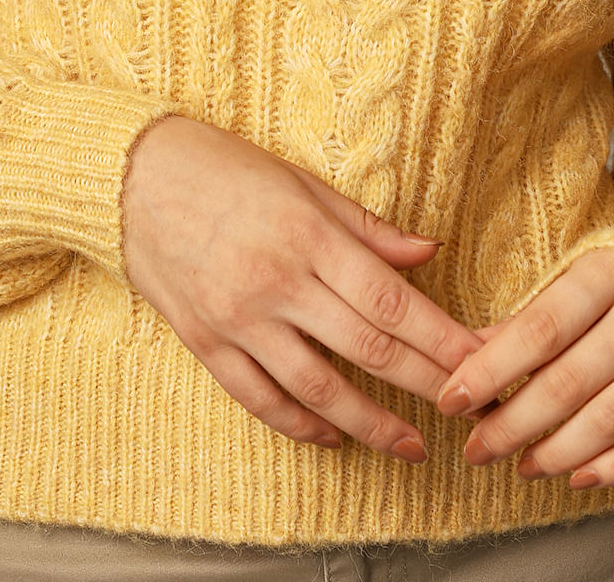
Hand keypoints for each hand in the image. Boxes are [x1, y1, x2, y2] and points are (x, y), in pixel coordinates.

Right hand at [120, 115, 496, 459]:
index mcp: (306, 234)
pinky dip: (301, 425)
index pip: (392, 300)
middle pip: (368, 349)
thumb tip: (428, 253)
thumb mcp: (299, 181)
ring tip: (412, 447)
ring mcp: (238, 318)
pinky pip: (260, 398)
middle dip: (427, 385)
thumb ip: (365, 226)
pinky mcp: (205, 341)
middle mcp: (276, 281)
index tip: (483, 361)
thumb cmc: (222, 167)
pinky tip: (333, 437)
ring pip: (318, 389)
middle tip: (468, 410)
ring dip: (372, 424)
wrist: (131, 176)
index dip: (443, 338)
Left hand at [434, 247, 613, 487]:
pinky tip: (577, 477)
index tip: (452, 400)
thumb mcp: (575, 276)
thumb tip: (465, 355)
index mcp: (604, 274)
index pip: (539, 330)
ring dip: (558, 451)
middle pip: (569, 381)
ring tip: (521, 467)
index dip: (492, 369)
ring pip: (609, 417)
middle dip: (514, 423)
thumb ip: (526, 316)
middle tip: (476, 449)